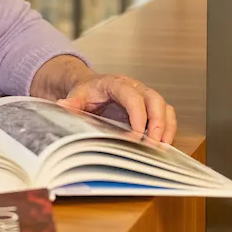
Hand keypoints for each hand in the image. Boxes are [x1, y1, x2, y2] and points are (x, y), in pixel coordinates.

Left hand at [58, 73, 176, 145]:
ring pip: (164, 107)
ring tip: (163, 147)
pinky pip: (165, 116)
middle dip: (158, 122)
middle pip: (155, 99)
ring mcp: (145, 97)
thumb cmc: (87, 91)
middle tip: (154, 143)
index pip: (132, 96)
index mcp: (117, 83)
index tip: (137, 134)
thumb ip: (73, 102)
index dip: (137, 114)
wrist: (92, 86)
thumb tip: (63, 105)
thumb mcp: (77, 95)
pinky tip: (163, 146)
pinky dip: (168, 130)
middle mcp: (136, 88)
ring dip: (167, 127)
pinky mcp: (150, 108)